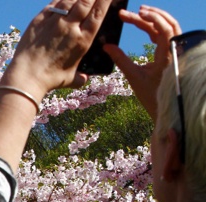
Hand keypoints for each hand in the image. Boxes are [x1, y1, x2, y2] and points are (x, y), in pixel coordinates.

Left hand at [1, 0, 113, 97]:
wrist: (26, 76)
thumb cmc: (49, 79)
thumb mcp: (70, 79)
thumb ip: (80, 77)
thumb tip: (84, 79)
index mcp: (82, 40)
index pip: (98, 14)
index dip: (104, 1)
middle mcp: (70, 27)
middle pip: (86, 2)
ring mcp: (54, 22)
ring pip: (69, 0)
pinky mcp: (39, 20)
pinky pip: (53, 5)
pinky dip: (60, 0)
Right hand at [104, 6, 180, 120]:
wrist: (166, 108)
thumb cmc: (151, 95)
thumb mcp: (133, 77)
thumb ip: (120, 59)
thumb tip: (107, 46)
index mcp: (167, 54)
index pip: (161, 28)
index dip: (148, 18)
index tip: (130, 15)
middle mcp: (174, 50)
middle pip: (166, 24)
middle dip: (150, 15)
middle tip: (133, 12)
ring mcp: (175, 51)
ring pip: (170, 27)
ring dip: (156, 18)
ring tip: (140, 13)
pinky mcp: (172, 54)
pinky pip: (168, 35)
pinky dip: (157, 27)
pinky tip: (146, 26)